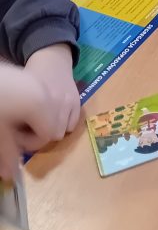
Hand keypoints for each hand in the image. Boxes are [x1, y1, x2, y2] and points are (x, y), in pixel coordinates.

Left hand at [0, 61, 75, 179]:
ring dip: (52, 125)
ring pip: (65, 128)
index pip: (44, 138)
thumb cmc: (20, 82)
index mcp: (41, 106)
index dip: (29, 140)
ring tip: (39, 114)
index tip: (19, 131)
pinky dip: (64, 117)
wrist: (46, 53)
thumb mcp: (8, 116)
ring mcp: (71, 99)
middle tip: (27, 123)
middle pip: (55, 134)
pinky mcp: (79, 95)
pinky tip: (53, 107)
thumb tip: (10, 176)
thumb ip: (9, 145)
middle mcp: (60, 104)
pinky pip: (73, 119)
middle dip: (40, 133)